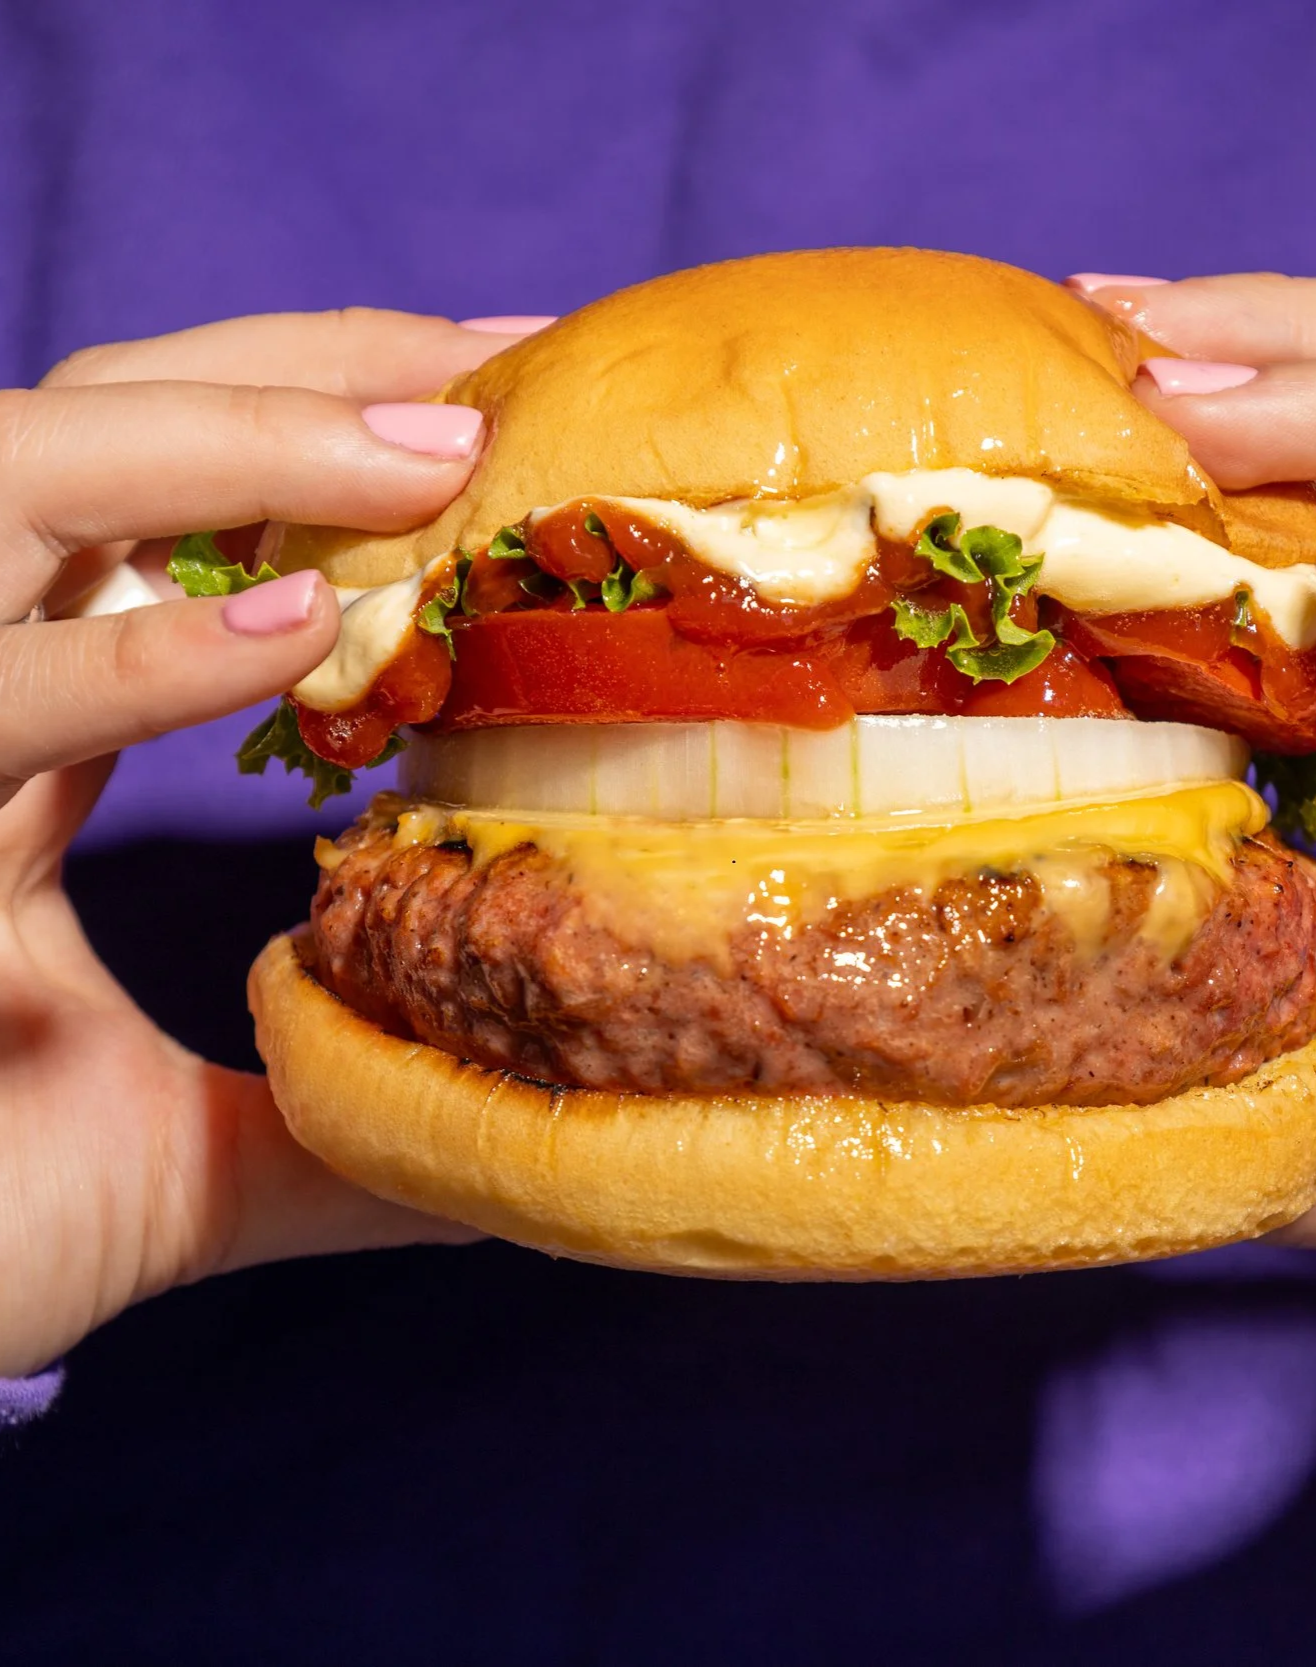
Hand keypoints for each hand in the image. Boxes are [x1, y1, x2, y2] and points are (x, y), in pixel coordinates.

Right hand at [0, 308, 536, 1374]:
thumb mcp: (184, 1162)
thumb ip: (335, 1105)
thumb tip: (518, 1132)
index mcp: (17, 736)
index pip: (170, 521)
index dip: (324, 437)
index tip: (509, 402)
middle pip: (96, 431)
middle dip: (299, 374)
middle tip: (498, 366)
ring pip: (6, 485)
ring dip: (225, 445)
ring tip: (436, 449)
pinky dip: (131, 655)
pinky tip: (297, 631)